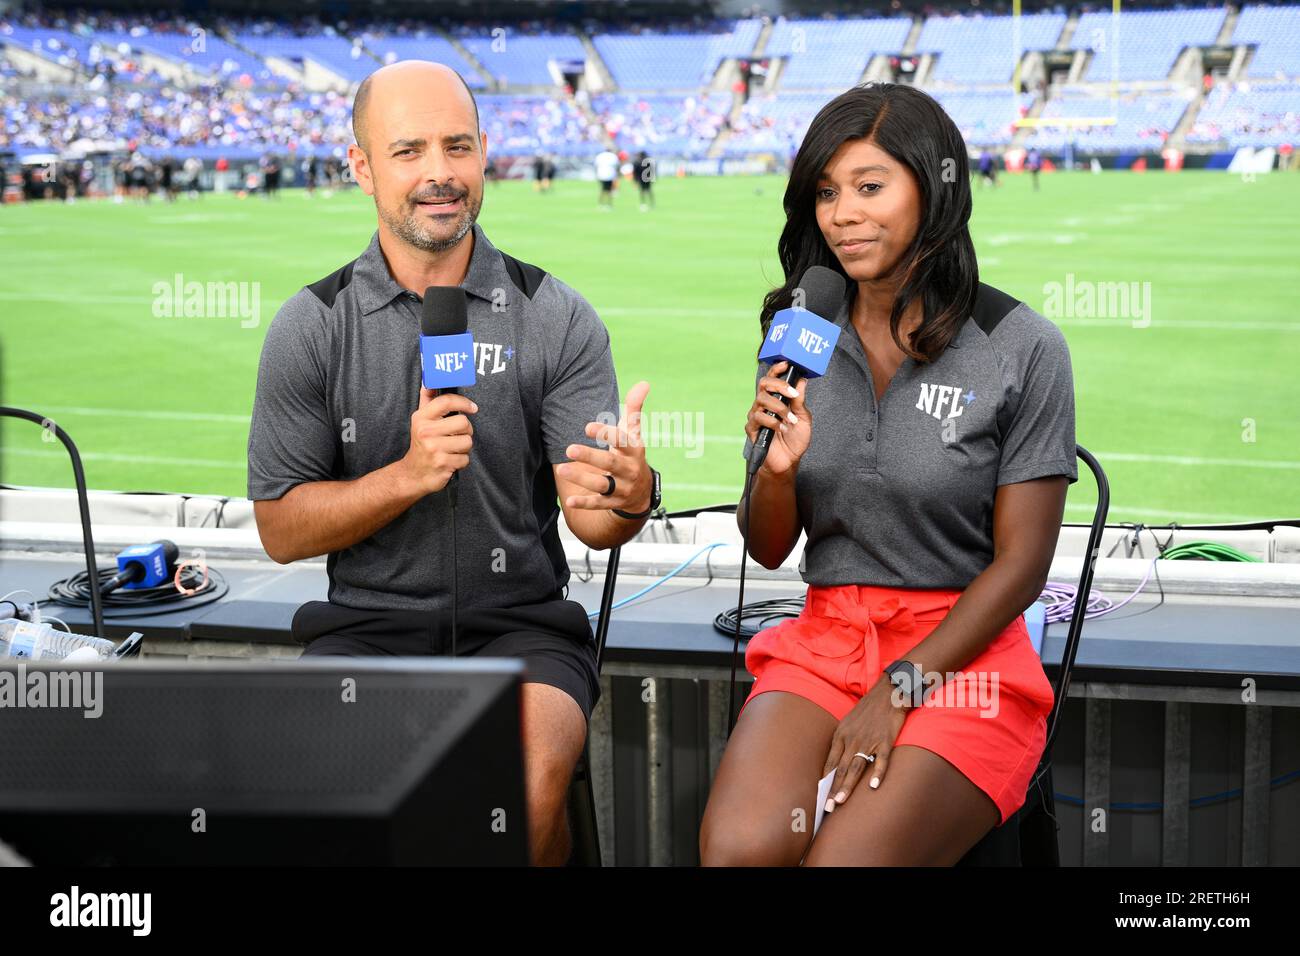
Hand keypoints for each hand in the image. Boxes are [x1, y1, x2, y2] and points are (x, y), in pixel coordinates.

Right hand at [402, 387, 477, 494]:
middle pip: (463, 423)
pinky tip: (451, 460)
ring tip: (453, 449)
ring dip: (464, 447)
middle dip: (466, 430)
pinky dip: (461, 461)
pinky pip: (465, 459)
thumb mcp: (420, 420)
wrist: (413, 473)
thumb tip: (429, 378)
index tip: (472, 408)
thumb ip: (427, 399)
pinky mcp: (443, 464)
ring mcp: (434, 449)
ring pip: (467, 441)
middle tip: (458, 435)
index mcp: (422, 418)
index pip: (446, 402)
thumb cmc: (421, 443)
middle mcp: (426, 432)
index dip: (463, 402)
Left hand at [558, 380, 652, 512]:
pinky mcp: (613, 503)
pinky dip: (585, 503)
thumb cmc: (630, 455)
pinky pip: (599, 504)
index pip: (622, 441)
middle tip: (569, 449)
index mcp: (633, 450)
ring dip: (582, 478)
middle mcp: (629, 469)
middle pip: (610, 463)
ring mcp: (622, 488)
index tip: (587, 426)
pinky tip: (570, 501)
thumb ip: (634, 409)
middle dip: (590, 456)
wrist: (641, 492)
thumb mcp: (633, 434)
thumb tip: (644, 382)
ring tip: (561, 470)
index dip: (606, 434)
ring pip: (602, 484)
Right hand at [745, 360, 810, 476]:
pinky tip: (782, 429)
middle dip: (778, 385)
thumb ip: (800, 400)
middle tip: (791, 394)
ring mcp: (757, 415)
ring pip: (762, 400)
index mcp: (776, 399)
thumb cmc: (795, 439)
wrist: (788, 461)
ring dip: (779, 408)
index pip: (773, 379)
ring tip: (790, 420)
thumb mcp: (803, 418)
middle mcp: (764, 404)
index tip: (786, 363)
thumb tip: (802, 380)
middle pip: (764, 384)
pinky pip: (759, 418)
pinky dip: (773, 422)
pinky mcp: (752, 428)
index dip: (777, 369)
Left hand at [821, 680, 909, 814]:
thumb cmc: (867, 710)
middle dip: (833, 790)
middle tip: (827, 808)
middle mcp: (852, 738)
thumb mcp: (848, 723)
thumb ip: (842, 743)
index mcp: (841, 735)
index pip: (830, 762)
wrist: (887, 693)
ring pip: (855, 767)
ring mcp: (868, 740)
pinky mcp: (885, 740)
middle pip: (840, 768)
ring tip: (840, 802)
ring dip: (847, 786)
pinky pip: (881, 759)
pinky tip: (873, 786)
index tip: (819, 797)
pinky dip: (877, 772)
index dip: (825, 780)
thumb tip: (834, 765)